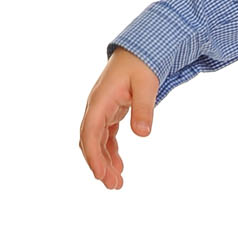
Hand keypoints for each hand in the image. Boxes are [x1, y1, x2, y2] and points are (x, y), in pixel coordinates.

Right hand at [79, 48, 158, 189]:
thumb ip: (144, 109)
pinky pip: (106, 137)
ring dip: (105, 162)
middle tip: (113, 186)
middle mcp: (96, 107)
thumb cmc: (141, 65)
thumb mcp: (147, 85)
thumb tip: (143, 134)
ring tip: (117, 184)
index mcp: (101, 100)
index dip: (93, 154)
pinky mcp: (110, 113)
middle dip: (99, 164)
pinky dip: (111, 152)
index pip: (91, 131)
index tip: (100, 174)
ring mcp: (102, 111)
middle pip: (90, 140)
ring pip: (97, 141)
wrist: (139, 51)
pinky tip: (119, 167)